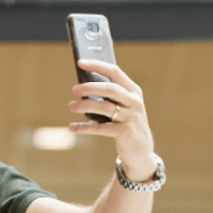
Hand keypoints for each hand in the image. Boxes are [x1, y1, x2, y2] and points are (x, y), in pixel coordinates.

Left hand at [69, 59, 156, 181]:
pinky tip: (72, 127)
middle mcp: (134, 102)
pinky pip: (101, 128)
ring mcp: (131, 117)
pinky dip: (85, 127)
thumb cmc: (126, 123)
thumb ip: (109, 96)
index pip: (114, 72)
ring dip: (85, 106)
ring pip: (105, 107)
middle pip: (110, 89)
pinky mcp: (125, 133)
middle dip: (90, 87)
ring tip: (71, 106)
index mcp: (133, 91)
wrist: (141, 150)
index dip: (97, 65)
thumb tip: (82, 86)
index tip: (80, 62)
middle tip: (74, 89)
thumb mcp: (123, 106)